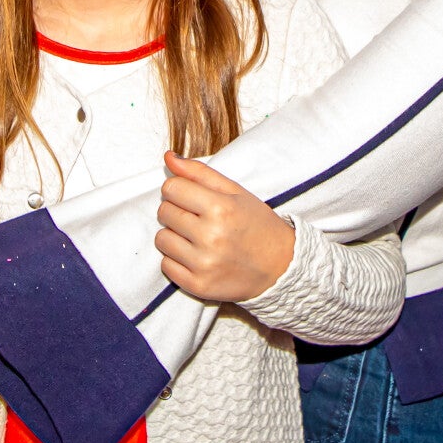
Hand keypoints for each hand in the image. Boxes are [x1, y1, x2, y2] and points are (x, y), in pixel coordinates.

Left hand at [156, 153, 294, 303]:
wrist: (280, 267)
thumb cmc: (257, 225)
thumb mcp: (235, 192)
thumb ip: (199, 172)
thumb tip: (168, 157)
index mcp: (220, 208)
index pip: (171, 188)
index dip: (179, 190)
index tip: (192, 197)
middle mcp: (210, 236)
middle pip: (164, 212)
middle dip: (177, 211)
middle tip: (199, 218)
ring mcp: (203, 263)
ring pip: (161, 239)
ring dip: (175, 236)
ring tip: (198, 238)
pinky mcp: (198, 285)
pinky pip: (166, 265)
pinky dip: (177, 260)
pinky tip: (197, 257)